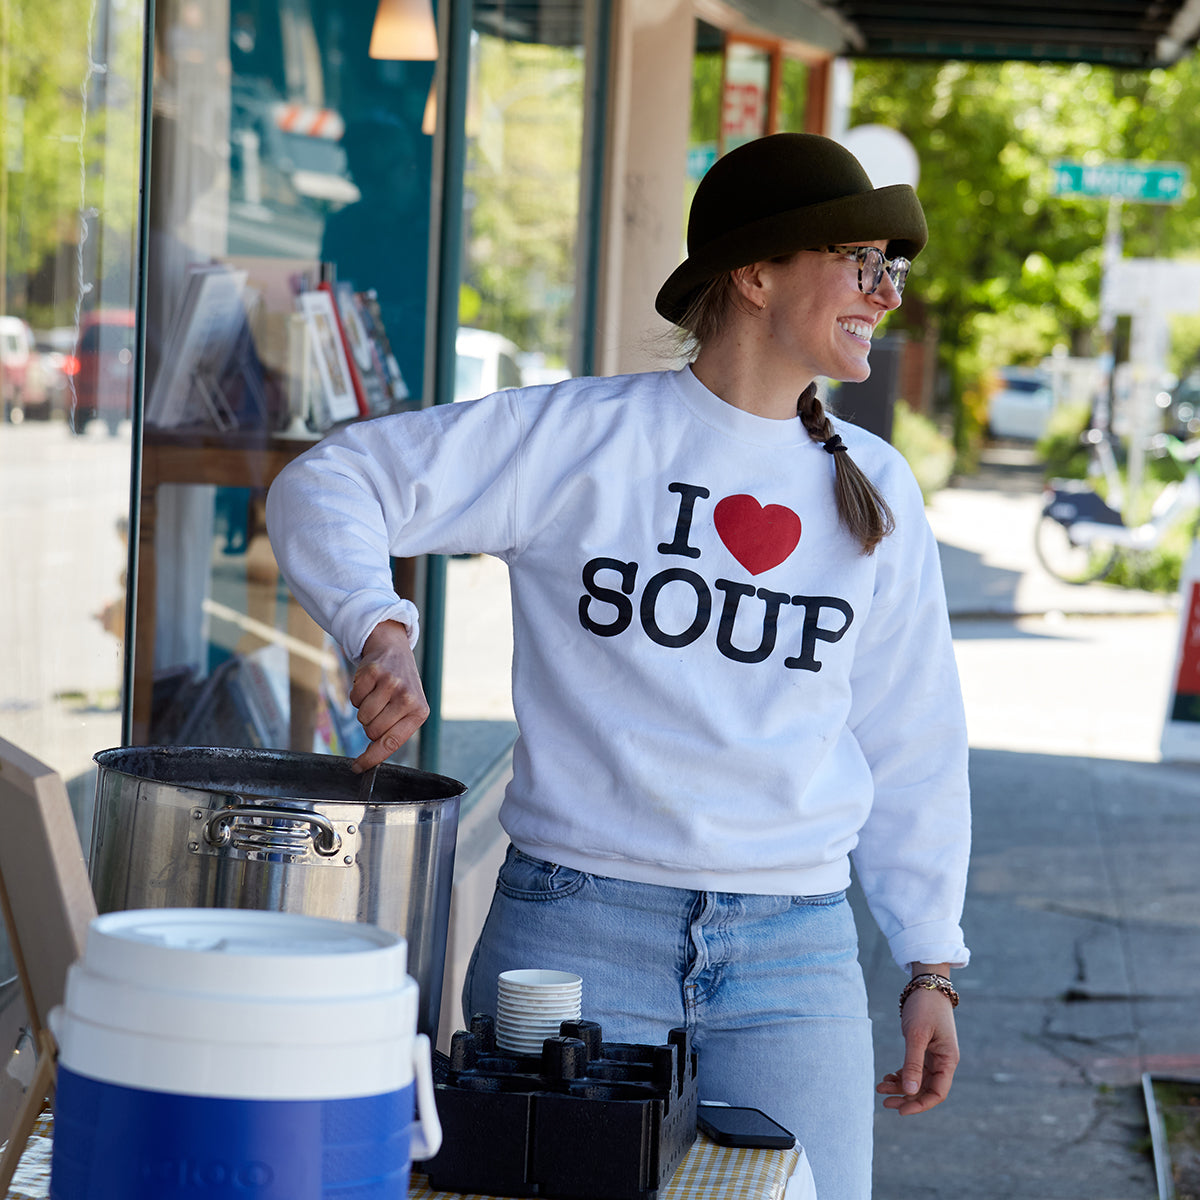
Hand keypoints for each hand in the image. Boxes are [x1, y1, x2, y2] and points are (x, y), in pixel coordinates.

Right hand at [349, 620, 429, 771]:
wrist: (395, 651)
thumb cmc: (400, 687)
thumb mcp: (407, 709)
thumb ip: (393, 733)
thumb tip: (369, 760)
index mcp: (419, 712)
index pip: (392, 743)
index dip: (372, 758)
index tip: (358, 768)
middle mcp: (408, 698)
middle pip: (372, 732)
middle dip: (370, 725)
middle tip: (379, 710)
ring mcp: (391, 684)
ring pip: (362, 717)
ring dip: (364, 709)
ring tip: (376, 696)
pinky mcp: (374, 672)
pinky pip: (354, 699)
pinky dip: (357, 695)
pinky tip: (369, 685)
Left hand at [876, 986, 959, 1115]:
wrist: (926, 984)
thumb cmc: (924, 1007)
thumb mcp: (916, 1035)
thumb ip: (913, 1063)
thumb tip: (909, 1092)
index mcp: (948, 1060)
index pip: (937, 1093)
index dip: (920, 1105)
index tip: (900, 1110)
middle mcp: (943, 1061)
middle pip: (926, 1089)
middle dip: (905, 1097)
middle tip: (884, 1101)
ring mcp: (934, 1055)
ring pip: (917, 1079)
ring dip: (900, 1085)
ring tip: (879, 1087)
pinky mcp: (924, 1048)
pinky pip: (914, 1068)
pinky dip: (901, 1074)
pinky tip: (887, 1076)